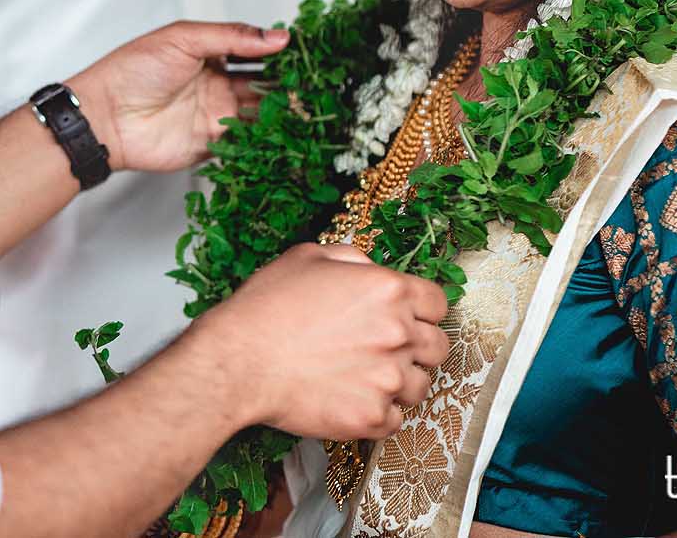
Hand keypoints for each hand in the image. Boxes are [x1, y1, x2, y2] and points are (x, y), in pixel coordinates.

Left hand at [66, 21, 287, 173]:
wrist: (106, 115)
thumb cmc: (134, 69)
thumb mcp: (184, 39)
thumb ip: (231, 37)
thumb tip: (277, 36)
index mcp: (209, 55)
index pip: (252, 51)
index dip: (277, 51)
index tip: (304, 49)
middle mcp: (216, 85)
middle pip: (261, 83)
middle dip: (285, 82)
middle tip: (312, 81)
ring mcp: (216, 115)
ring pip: (258, 112)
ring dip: (281, 109)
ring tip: (306, 104)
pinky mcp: (213, 145)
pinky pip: (246, 140)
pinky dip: (266, 136)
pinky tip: (286, 130)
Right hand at [189, 243, 450, 439]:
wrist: (237, 362)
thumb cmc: (266, 308)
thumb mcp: (309, 257)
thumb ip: (353, 259)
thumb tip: (371, 269)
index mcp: (389, 289)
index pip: (439, 302)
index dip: (423, 309)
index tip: (409, 317)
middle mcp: (398, 333)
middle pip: (438, 345)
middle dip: (418, 346)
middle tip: (387, 349)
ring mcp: (388, 379)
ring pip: (421, 386)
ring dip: (400, 382)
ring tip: (365, 376)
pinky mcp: (372, 417)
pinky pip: (395, 420)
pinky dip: (378, 412)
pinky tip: (351, 398)